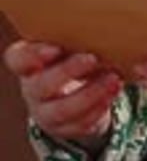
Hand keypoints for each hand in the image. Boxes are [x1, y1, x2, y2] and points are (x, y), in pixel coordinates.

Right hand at [3, 40, 122, 151]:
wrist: (75, 90)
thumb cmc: (71, 57)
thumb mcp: (68, 46)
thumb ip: (75, 40)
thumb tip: (101, 32)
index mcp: (28, 63)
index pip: (18, 60)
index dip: (33, 55)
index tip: (55, 48)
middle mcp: (32, 89)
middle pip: (41, 85)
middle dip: (68, 72)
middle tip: (93, 58)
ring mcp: (45, 112)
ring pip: (62, 109)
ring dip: (91, 94)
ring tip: (114, 79)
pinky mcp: (64, 128)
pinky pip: (80, 123)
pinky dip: (99, 108)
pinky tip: (112, 93)